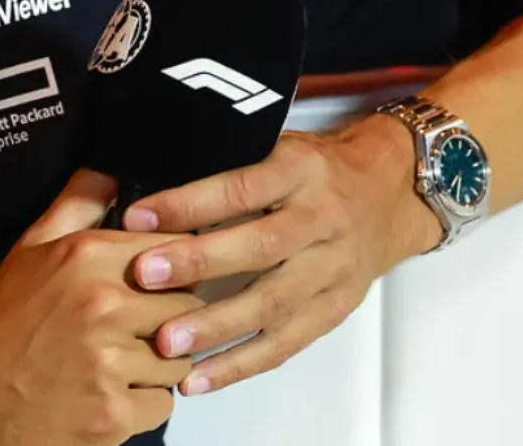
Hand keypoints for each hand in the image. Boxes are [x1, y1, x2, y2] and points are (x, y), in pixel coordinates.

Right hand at [0, 169, 205, 445]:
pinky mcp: (114, 413)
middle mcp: (103, 304)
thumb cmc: (2, 321)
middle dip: (168, 315)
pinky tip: (111, 389)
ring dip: (159, 362)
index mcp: (86, 256)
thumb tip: (111, 169)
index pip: (173, 248)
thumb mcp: (31, 246)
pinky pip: (163, 403)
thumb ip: (78, 202)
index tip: (158, 280)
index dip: (173, 265)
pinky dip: (144, 401)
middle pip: (188, 304)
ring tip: (119, 358)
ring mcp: (110, 362)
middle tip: (136, 325)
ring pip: (180, 357)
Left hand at [117, 118, 441, 396]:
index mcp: (299, 170)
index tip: (136, 217)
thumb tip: (150, 183)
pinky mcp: (335, 310)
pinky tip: (198, 377)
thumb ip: (224, 163)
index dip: (188, 203)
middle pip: (259, 248)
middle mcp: (322, 220)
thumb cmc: (311, 167)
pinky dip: (240, 364)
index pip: (240, 187)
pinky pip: (286, 344)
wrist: (386, 193)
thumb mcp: (274, 144)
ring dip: (216, 327)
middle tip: (143, 276)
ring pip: (273, 304)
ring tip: (166, 342)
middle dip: (197, 264)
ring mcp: (333, 270)